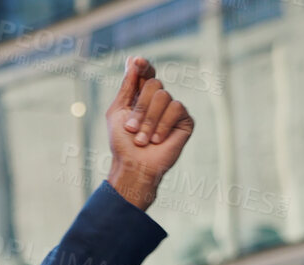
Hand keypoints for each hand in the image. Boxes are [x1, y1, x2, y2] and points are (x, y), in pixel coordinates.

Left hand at [104, 56, 194, 210]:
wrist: (134, 166)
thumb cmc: (122, 143)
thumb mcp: (118, 111)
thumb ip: (127, 86)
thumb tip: (133, 59)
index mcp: (142, 96)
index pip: (147, 73)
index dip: (143, 66)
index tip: (137, 62)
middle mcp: (159, 100)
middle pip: (154, 83)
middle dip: (139, 107)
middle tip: (131, 129)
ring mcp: (173, 109)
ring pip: (164, 96)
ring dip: (148, 120)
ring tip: (142, 139)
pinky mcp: (185, 120)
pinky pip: (176, 108)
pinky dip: (163, 125)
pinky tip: (157, 140)